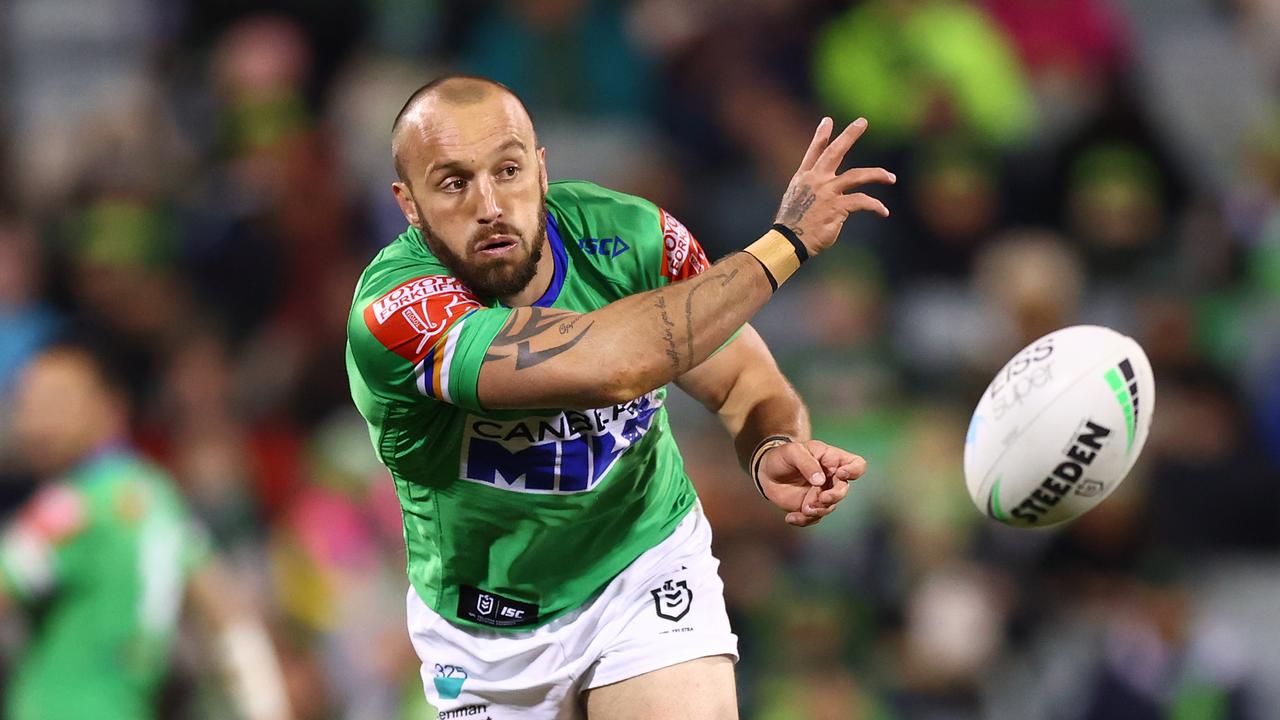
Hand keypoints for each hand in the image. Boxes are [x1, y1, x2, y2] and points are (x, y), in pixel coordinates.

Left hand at [756, 440, 866, 525]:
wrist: (766, 471)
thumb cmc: (782, 456)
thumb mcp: (792, 452)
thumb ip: (807, 463)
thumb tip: (820, 481)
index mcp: (832, 460)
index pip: (857, 465)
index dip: (854, 471)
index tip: (840, 474)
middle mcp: (831, 478)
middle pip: (844, 489)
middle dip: (835, 496)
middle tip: (821, 498)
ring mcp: (822, 493)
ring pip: (830, 506)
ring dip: (818, 510)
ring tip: (804, 509)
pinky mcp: (810, 506)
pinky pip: (814, 518)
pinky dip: (804, 520)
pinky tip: (791, 517)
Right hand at [774, 117, 894, 256]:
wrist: (789, 241)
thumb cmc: (792, 225)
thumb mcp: (796, 201)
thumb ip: (810, 190)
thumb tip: (822, 189)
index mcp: (804, 178)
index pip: (814, 152)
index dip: (821, 135)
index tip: (828, 120)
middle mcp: (816, 181)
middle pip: (835, 152)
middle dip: (849, 135)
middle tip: (862, 122)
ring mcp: (827, 193)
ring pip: (856, 176)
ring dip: (877, 175)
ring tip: (891, 178)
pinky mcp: (837, 207)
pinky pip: (862, 202)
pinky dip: (876, 206)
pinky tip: (884, 211)